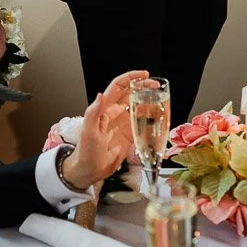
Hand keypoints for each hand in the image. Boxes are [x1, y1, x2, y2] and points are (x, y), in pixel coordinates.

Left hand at [62, 69, 148, 190]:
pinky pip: (143, 123)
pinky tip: (159, 116)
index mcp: (104, 109)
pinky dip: (151, 117)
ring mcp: (123, 124)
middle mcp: (115, 114)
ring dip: (149, 101)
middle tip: (156, 86)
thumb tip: (101, 95)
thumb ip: (93, 113)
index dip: (130, 78)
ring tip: (161, 99)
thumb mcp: (88, 132)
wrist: (89, 171)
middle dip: (144, 87)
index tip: (143, 75)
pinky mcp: (130, 135)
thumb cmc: (85, 152)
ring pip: (139, 107)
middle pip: (131, 94)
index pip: (118, 87)